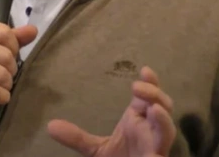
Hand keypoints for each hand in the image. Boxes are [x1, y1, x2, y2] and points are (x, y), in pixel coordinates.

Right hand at [0, 19, 36, 118]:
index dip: (13, 47)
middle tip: (1, 74)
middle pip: (6, 55)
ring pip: (2, 75)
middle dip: (11, 68)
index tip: (5, 55)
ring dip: (7, 84)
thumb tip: (33, 30)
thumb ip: (10, 38)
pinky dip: (2, 97)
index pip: (5, 33)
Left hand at [48, 66, 175, 156]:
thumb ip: (77, 138)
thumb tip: (50, 126)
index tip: (145, 70)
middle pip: (162, 108)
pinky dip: (157, 156)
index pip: (148, 97)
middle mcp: (151, 131)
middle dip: (155, 95)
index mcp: (138, 120)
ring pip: (168, 131)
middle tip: (136, 87)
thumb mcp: (95, 150)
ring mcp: (156, 147)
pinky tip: (154, 154)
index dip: (150, 83)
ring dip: (164, 120)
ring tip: (154, 110)